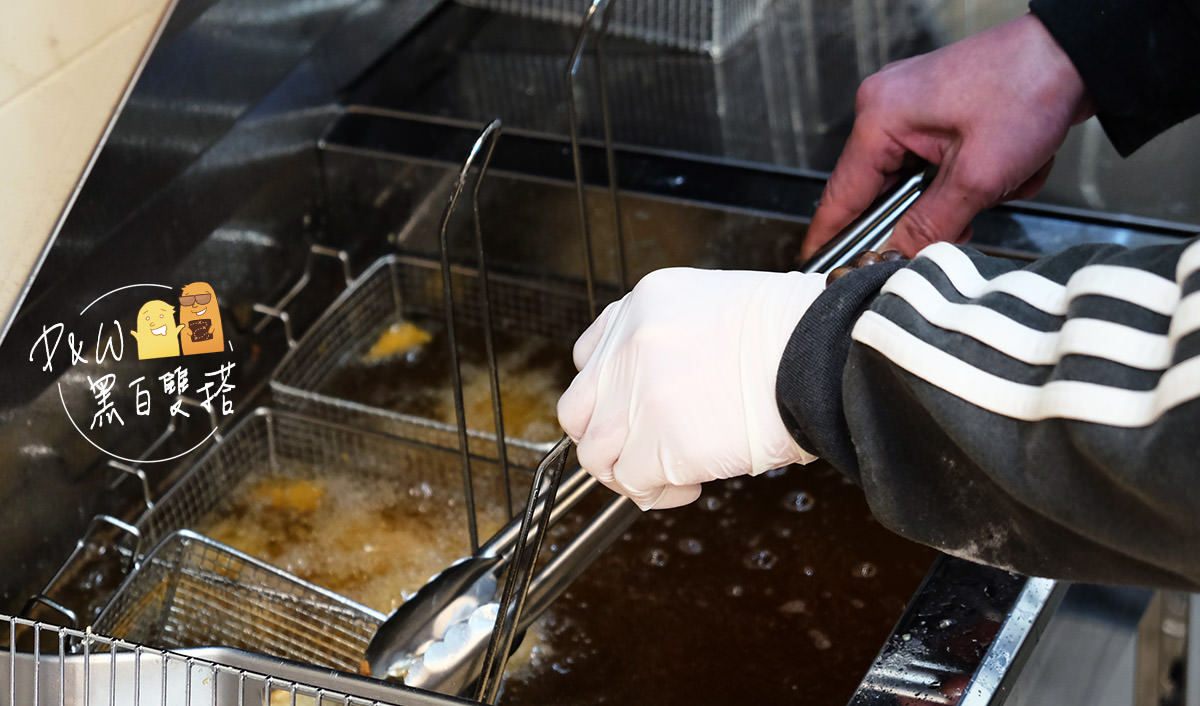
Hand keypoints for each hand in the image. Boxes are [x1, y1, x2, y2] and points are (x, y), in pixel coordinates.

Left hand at [557, 268, 822, 509]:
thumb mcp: (715, 309)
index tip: (626, 412)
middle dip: (605, 438)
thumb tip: (665, 390)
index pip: (589, 357)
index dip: (608, 394)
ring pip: (596, 454)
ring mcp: (637, 397)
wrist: (820, 352)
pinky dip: (658, 492)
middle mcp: (628, 348)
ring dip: (628, 471)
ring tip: (665, 474)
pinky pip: (634, 483)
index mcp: (641, 307)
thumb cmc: (792, 333)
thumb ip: (672, 344)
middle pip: (579, 410)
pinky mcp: (658, 443)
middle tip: (637, 453)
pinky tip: (689, 483)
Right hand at [802, 13, 1093, 258]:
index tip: (823, 273)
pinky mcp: (937, 115)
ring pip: (918, 185)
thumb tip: (896, 259)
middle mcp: (886, 108)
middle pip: (882, 192)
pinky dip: (974, 177)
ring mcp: (911, 109)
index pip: (841, 195)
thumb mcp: (978, 175)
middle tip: (962, 222)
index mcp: (880, 116)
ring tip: (1001, 176)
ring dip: (961, 194)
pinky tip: (1007, 164)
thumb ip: (929, 225)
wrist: (1078, 54)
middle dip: (929, 212)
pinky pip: (939, 168)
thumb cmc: (1030, 87)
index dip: (832, 240)